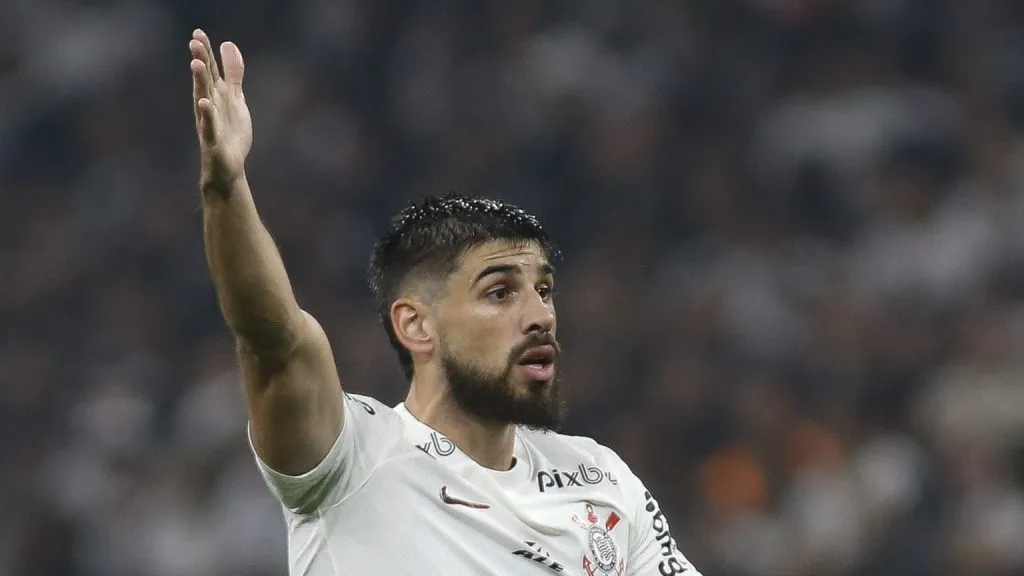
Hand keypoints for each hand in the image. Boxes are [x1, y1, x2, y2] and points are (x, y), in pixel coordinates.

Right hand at [190, 29, 251, 192]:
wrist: (228, 166)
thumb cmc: (229, 132)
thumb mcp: (235, 98)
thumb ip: (233, 73)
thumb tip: (228, 44)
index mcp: (216, 95)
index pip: (209, 70)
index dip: (205, 52)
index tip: (198, 33)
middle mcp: (209, 106)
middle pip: (204, 80)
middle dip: (200, 61)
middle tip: (194, 42)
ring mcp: (209, 122)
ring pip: (203, 99)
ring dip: (199, 82)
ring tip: (196, 64)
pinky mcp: (213, 140)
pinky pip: (208, 126)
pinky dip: (206, 115)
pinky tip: (204, 104)